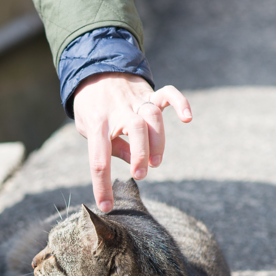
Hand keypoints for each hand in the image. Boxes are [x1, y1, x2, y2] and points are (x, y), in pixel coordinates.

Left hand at [72, 73, 192, 211]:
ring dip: (157, 141)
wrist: (94, 69)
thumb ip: (109, 145)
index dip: (102, 185)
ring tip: (155, 163)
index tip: (107, 206)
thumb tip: (131, 161)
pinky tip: (187, 118)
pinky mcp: (150, 93)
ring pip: (153, 116)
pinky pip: (169, 94)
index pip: (98, 157)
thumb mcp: (89, 128)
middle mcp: (118, 110)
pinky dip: (180, 103)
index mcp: (97, 123)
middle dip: (140, 154)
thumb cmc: (91, 107)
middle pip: (135, 129)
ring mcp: (136, 101)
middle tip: (140, 174)